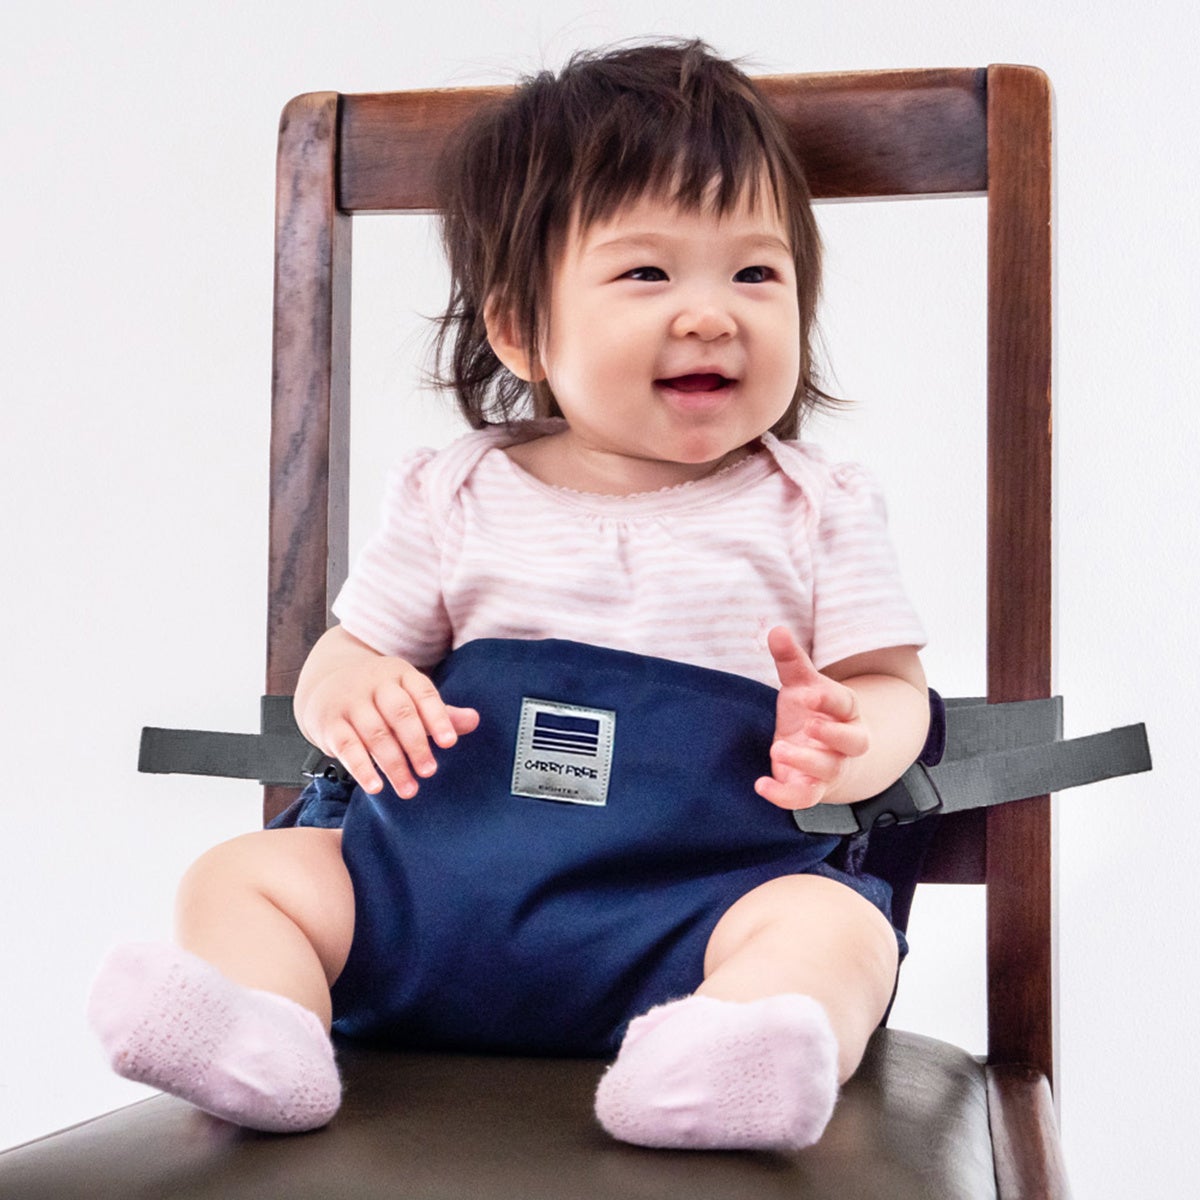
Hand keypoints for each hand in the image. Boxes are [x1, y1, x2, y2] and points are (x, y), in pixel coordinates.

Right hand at [297, 655, 478, 797]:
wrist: (327, 685)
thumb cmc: (380, 697)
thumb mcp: (409, 697)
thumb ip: (440, 712)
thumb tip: (475, 720)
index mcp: (401, 674)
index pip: (424, 693)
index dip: (438, 718)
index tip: (450, 743)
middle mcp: (376, 683)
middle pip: (400, 713)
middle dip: (416, 745)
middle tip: (430, 772)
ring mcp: (351, 701)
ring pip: (375, 733)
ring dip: (393, 764)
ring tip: (409, 790)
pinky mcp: (330, 722)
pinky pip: (347, 746)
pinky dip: (361, 768)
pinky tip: (376, 787)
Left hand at [754, 626, 868, 810]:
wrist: (821, 751)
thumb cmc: (811, 712)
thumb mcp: (801, 684)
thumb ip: (790, 660)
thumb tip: (776, 629)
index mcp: (846, 712)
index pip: (846, 705)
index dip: (829, 701)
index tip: (808, 694)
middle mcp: (845, 743)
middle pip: (853, 742)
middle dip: (833, 736)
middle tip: (809, 726)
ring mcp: (830, 767)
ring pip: (828, 770)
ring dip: (806, 762)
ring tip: (778, 748)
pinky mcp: (811, 789)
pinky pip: (805, 798)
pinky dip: (785, 796)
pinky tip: (761, 785)